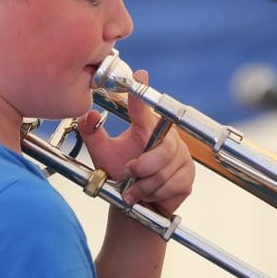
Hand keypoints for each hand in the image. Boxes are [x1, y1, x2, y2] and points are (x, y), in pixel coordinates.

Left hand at [77, 69, 194, 213]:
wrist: (137, 204)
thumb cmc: (122, 174)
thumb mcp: (103, 155)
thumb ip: (92, 135)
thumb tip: (88, 115)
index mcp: (146, 127)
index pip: (143, 107)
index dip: (142, 90)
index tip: (140, 74)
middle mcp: (168, 137)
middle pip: (161, 151)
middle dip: (142, 168)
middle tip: (130, 173)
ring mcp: (181, 155)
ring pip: (164, 172)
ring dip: (145, 185)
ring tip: (136, 188)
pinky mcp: (188, 174)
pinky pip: (173, 185)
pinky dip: (156, 194)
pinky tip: (150, 194)